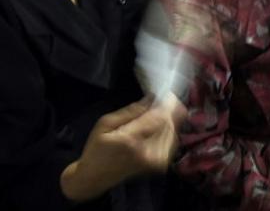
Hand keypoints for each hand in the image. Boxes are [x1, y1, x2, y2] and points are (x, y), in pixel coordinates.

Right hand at [60, 98, 181, 201]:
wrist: (95, 177)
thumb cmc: (96, 149)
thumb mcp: (105, 123)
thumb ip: (130, 111)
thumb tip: (151, 98)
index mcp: (131, 140)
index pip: (159, 117)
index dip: (166, 103)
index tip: (165, 93)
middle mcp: (147, 152)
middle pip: (169, 124)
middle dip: (169, 110)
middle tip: (163, 100)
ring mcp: (155, 161)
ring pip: (174, 132)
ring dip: (170, 120)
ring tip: (158, 113)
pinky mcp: (160, 166)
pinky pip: (172, 142)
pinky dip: (169, 132)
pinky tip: (159, 127)